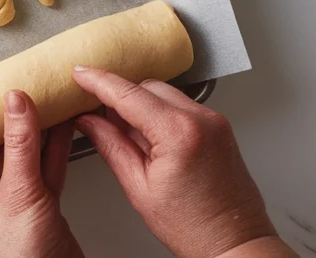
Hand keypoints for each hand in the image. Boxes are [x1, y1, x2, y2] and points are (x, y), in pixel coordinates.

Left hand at [0, 90, 82, 257]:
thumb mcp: (18, 194)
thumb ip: (19, 146)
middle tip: (23, 92)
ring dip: (38, 132)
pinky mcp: (44, 210)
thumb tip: (14, 105)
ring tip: (46, 101)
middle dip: (13, 124)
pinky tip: (62, 128)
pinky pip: (47, 172)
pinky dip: (55, 150)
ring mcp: (17, 206)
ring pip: (26, 160)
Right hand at [71, 67, 295, 257]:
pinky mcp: (219, 127)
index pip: (128, 94)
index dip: (98, 81)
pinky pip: (180, 106)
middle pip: (146, 87)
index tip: (80, 74)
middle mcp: (201, 120)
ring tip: (126, 134)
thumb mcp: (138, 187)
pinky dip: (159, 113)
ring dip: (140, 104)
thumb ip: (110, 145)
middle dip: (119, 96)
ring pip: (164, 94)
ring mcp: (214, 121)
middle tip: (96, 114)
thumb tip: (88, 122)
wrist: (235, 243)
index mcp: (178, 133)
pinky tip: (149, 138)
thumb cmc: (193, 226)